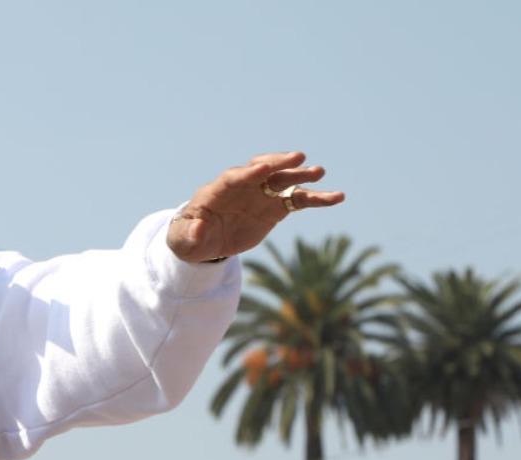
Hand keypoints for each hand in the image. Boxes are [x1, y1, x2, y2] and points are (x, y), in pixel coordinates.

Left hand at [166, 152, 344, 262]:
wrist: (205, 240)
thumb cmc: (190, 236)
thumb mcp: (183, 239)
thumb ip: (190, 233)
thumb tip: (197, 229)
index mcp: (218, 190)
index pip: (235, 177)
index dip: (248, 172)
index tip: (264, 168)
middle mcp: (244, 186)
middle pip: (263, 170)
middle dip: (279, 163)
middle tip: (298, 157)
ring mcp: (262, 195)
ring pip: (284, 181)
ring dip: (301, 176)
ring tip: (320, 172)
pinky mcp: (275, 207)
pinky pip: (298, 200)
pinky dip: (316, 199)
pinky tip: (336, 197)